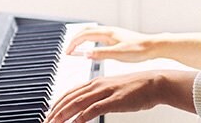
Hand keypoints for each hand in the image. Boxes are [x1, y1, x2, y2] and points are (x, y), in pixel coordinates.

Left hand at [44, 70, 196, 122]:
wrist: (155, 83)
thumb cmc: (137, 88)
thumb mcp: (113, 90)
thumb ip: (100, 96)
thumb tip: (87, 108)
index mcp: (96, 82)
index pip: (70, 93)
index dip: (57, 104)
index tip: (48, 114)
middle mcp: (97, 85)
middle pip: (69, 98)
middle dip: (55, 111)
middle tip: (45, 121)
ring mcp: (105, 91)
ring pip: (77, 102)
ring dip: (63, 114)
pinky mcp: (114, 100)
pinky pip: (93, 109)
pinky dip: (81, 116)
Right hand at [65, 26, 156, 62]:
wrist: (154, 47)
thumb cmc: (139, 50)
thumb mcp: (118, 54)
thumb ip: (101, 54)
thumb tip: (85, 55)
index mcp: (107, 33)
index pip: (84, 35)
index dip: (73, 43)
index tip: (67, 52)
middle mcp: (109, 31)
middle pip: (86, 31)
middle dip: (75, 39)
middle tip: (68, 50)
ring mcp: (113, 34)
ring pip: (92, 33)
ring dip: (82, 40)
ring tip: (77, 49)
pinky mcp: (117, 38)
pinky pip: (99, 37)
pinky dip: (90, 42)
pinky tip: (93, 50)